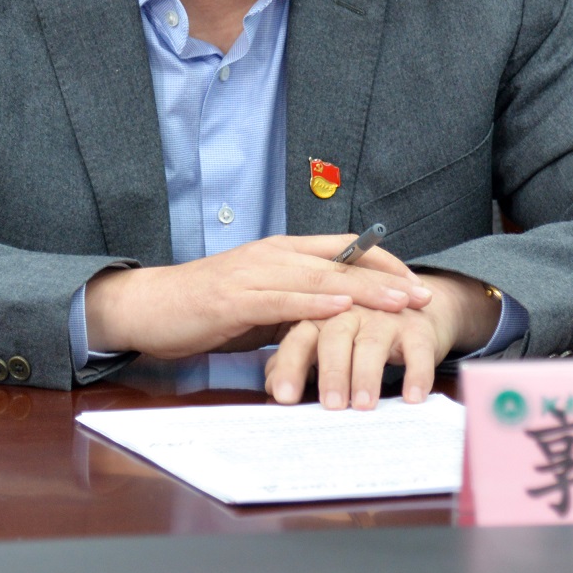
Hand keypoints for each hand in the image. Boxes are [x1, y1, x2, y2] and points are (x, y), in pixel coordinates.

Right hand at [83, 236, 431, 361]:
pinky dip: (314, 302)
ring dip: (362, 290)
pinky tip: (341, 307)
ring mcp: (253, 273)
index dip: (381, 261)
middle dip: (385, 277)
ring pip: (318, 278)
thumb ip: (295, 307)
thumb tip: (333, 323)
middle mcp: (272, 255)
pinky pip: (282, 298)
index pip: (342, 248)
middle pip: (339, 262)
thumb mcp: (260, 306)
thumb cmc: (204, 309)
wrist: (149, 307)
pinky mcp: (234, 298)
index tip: (413, 279)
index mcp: (280, 253)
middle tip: (422, 293)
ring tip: (398, 301)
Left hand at [264, 272, 500, 409]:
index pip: (299, 338)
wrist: (411, 305)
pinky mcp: (417, 328)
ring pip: (373, 344)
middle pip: (335, 338)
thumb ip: (293, 359)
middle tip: (331, 405)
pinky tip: (413, 398)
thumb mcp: (322, 341)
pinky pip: (417, 350)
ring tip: (364, 405)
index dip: (290, 366)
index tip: (284, 397)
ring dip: (368, 375)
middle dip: (332, 372)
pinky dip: (416, 374)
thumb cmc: (356, 332)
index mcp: (320, 315)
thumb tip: (270, 386)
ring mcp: (384, 318)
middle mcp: (350, 312)